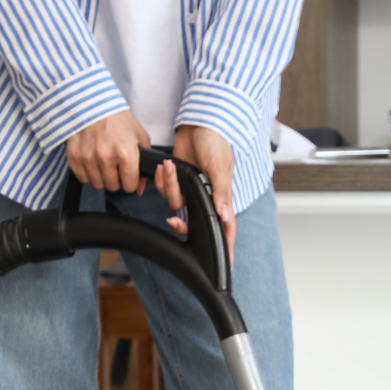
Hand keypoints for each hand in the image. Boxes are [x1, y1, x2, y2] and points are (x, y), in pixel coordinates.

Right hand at [68, 109, 150, 193]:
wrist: (93, 102)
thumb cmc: (118, 118)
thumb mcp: (139, 136)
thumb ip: (145, 162)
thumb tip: (140, 188)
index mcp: (125, 152)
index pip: (129, 185)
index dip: (131, 181)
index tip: (128, 175)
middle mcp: (106, 156)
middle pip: (113, 186)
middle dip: (117, 179)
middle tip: (116, 166)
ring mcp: (88, 157)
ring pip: (98, 184)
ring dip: (102, 177)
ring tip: (104, 162)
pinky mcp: (74, 155)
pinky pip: (83, 178)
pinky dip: (88, 173)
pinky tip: (92, 161)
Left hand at [159, 123, 236, 262]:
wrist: (198, 123)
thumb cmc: (216, 142)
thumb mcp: (220, 169)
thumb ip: (221, 195)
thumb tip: (225, 217)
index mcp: (222, 197)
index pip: (226, 229)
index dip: (225, 248)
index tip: (224, 266)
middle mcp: (208, 197)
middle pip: (196, 223)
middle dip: (182, 222)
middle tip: (174, 222)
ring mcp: (192, 190)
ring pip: (176, 204)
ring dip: (170, 187)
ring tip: (171, 169)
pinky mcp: (179, 181)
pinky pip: (167, 190)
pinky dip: (164, 179)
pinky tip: (167, 167)